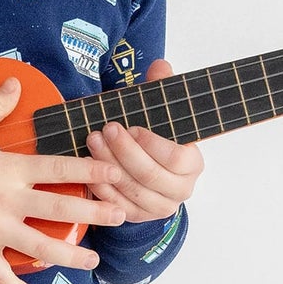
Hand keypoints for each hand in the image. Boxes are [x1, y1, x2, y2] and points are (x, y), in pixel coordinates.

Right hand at [0, 75, 128, 283]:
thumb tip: (16, 83)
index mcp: (8, 169)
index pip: (58, 167)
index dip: (90, 170)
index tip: (116, 173)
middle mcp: (7, 201)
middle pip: (59, 208)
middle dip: (95, 213)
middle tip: (122, 216)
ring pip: (39, 247)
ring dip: (69, 255)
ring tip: (93, 261)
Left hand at [84, 58, 203, 220]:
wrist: (148, 168)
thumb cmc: (155, 137)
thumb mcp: (160, 111)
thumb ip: (162, 88)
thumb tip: (161, 66)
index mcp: (193, 164)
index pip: (176, 158)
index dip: (151, 143)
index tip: (131, 127)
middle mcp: (180, 190)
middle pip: (150, 175)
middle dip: (123, 151)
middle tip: (104, 130)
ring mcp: (159, 207)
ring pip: (131, 191)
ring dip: (108, 166)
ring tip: (93, 142)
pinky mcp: (138, 217)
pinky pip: (117, 206)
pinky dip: (101, 188)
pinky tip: (89, 168)